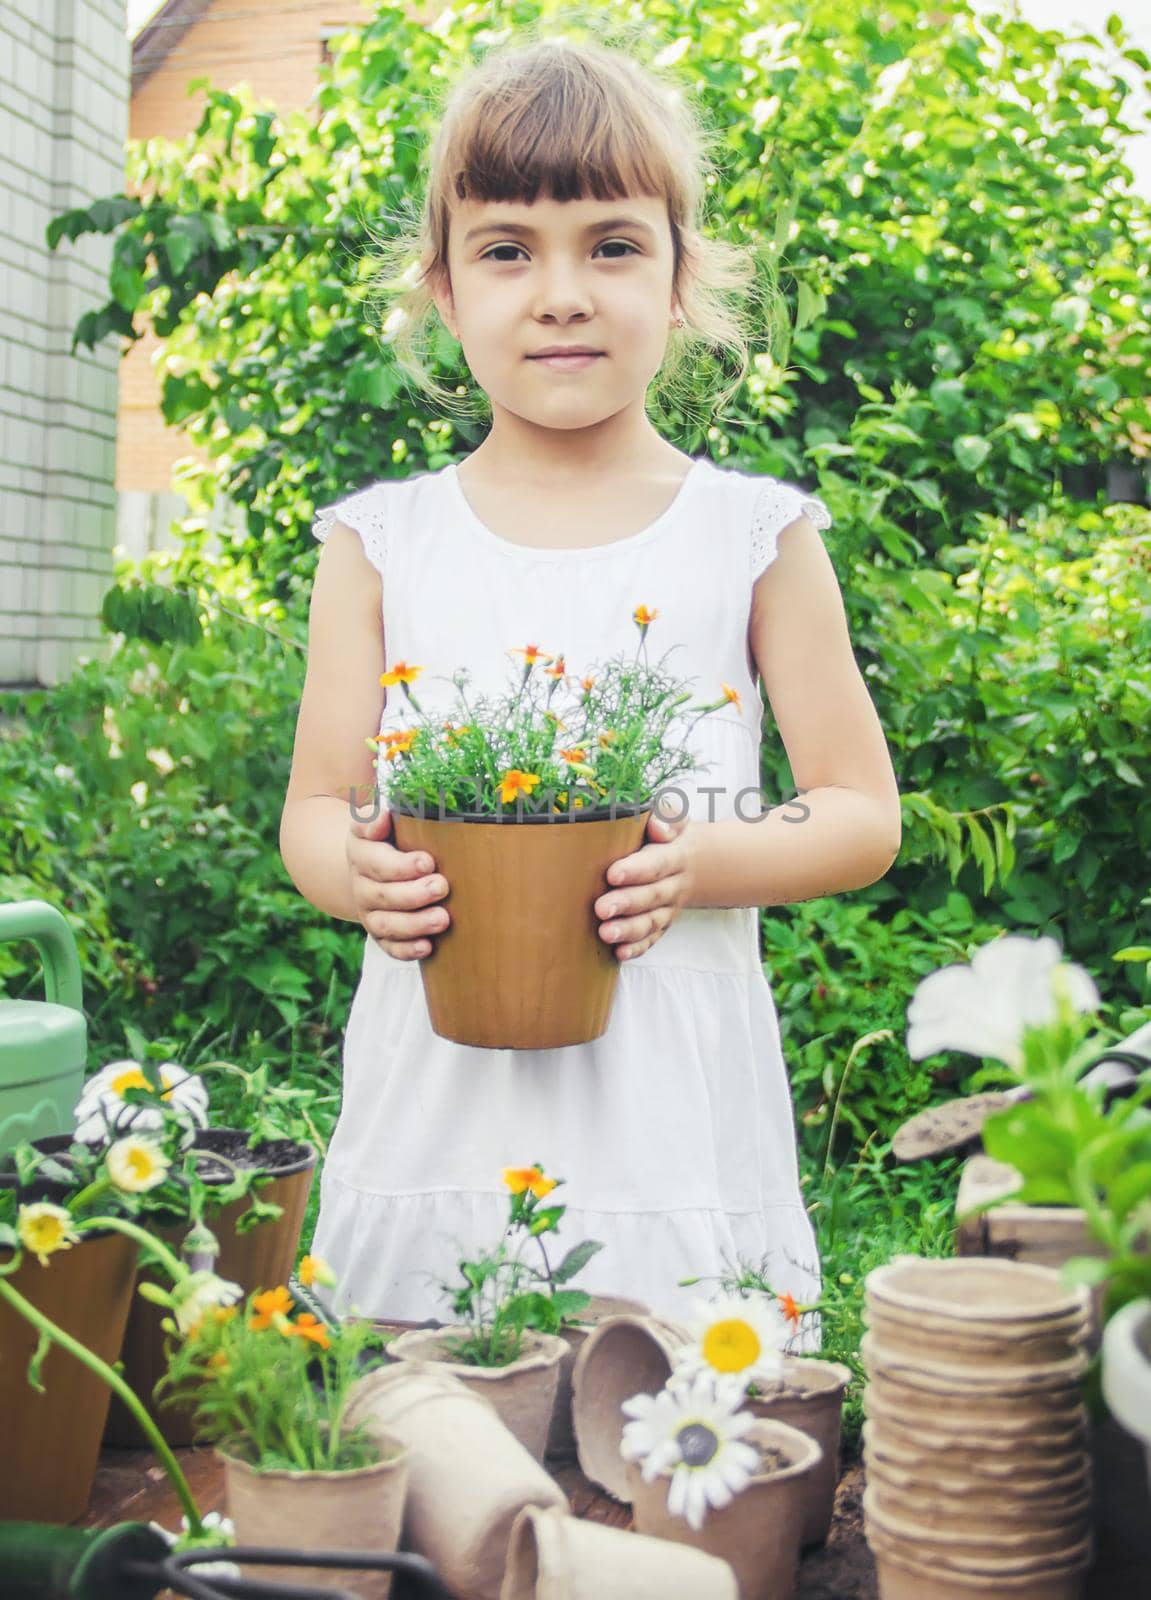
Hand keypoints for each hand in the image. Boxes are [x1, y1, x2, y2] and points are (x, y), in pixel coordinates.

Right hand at [347, 805, 449, 960]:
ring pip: (385, 924)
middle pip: (382, 894)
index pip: (374, 860)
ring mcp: (369, 911)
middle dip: (413, 894)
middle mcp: (361, 884)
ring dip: (414, 924)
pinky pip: (388, 947)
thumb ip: (379, 815)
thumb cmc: (391, 836)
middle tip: (442, 887)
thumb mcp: (382, 819)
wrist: (372, 864)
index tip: (428, 861)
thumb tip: (383, 815)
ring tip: (443, 919)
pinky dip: (406, 950)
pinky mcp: (380, 933)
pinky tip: (428, 946)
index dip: (400, 865)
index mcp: (361, 851)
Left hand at [594, 808, 692, 961]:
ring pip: (651, 922)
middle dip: (627, 903)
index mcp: (675, 855)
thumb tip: (658, 828)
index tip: (612, 874)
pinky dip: (637, 948)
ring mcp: (668, 908)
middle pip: (653, 896)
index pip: (657, 863)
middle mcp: (674, 885)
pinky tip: (620, 953)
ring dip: (628, 930)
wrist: (697, 862)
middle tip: (601, 908)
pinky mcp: (661, 924)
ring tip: (605, 933)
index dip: (637, 870)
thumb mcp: (675, 819)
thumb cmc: (671, 835)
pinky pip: (652, 938)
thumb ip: (668, 817)